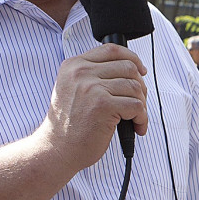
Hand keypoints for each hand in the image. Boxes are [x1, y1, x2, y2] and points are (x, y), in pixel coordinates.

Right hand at [37, 44, 147, 171]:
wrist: (56, 149)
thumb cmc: (69, 124)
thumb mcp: (73, 89)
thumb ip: (93, 75)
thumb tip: (131, 69)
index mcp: (73, 65)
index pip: (111, 50)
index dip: (132, 58)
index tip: (141, 71)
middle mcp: (81, 72)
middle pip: (128, 67)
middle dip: (140, 86)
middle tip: (139, 103)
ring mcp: (92, 88)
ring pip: (135, 87)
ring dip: (142, 104)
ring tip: (136, 118)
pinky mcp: (103, 105)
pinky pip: (136, 106)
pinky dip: (142, 118)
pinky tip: (137, 127)